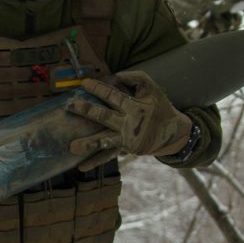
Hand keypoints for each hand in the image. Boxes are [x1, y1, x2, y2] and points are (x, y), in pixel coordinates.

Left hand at [66, 70, 191, 157]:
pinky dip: (95, 161)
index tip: (83, 83)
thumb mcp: (152, 89)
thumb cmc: (159, 107)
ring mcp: (126, 138)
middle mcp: (129, 123)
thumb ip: (136, 78)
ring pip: (105, 140)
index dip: (99, 88)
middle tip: (70, 106)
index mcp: (135, 107)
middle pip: (104, 116)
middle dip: (86, 110)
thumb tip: (116, 75)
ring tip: (72, 147)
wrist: (173, 133)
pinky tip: (81, 167)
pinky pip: (108, 155)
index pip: (113, 96)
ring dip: (88, 143)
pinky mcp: (125, 148)